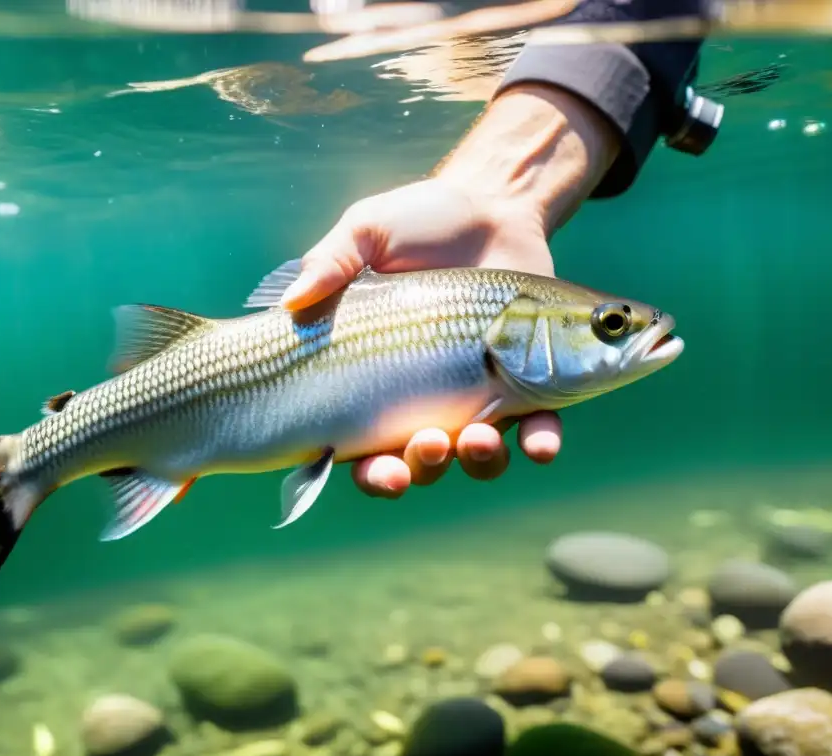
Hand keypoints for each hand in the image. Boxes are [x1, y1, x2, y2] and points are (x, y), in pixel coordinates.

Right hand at [279, 177, 561, 497]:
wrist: (490, 204)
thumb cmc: (417, 221)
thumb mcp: (364, 233)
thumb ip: (328, 263)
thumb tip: (292, 302)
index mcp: (380, 382)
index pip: (367, 450)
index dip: (373, 474)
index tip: (378, 470)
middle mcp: (428, 403)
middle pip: (422, 465)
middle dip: (424, 467)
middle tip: (428, 444)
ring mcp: (481, 397)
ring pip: (479, 458)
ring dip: (479, 460)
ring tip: (479, 437)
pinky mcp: (530, 384)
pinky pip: (538, 429)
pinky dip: (539, 443)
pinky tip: (538, 444)